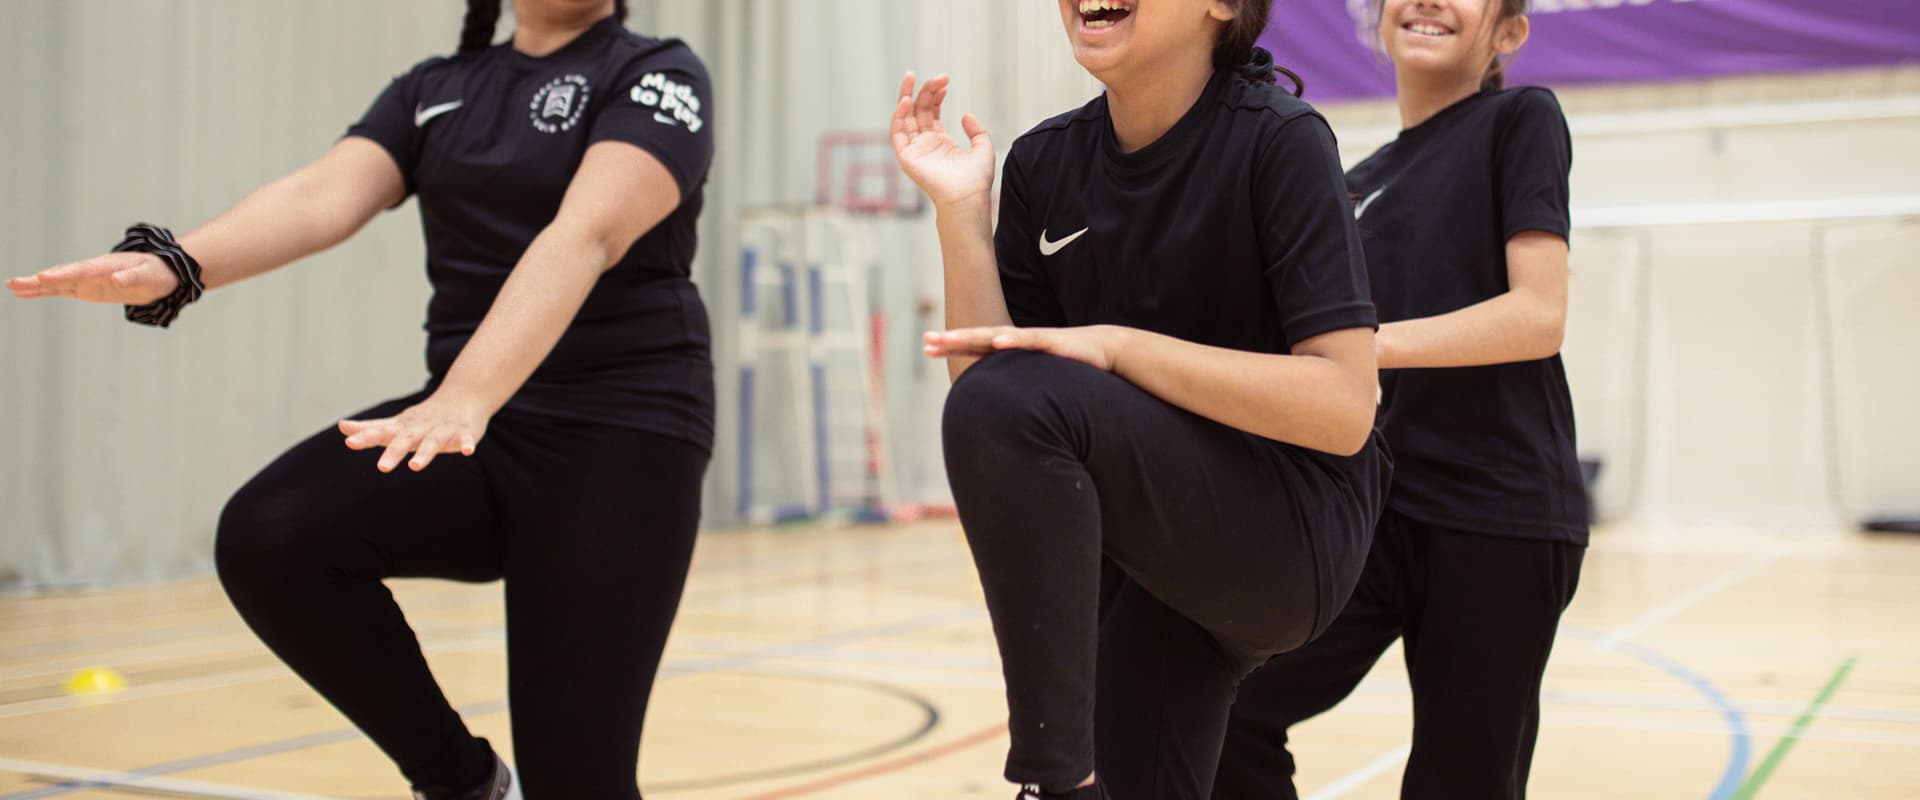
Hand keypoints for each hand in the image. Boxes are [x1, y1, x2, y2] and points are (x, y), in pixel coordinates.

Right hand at [7, 252, 177, 304]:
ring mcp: (87, 279)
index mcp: (106, 265)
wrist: (162, 273)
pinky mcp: (87, 288)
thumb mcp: (150, 276)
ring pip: (58, 282)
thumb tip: (116, 279)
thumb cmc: (157, 273)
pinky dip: (45, 291)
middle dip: (40, 279)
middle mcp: (92, 270)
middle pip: (62, 274)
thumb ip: (133, 277)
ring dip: (36, 285)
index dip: (63, 274)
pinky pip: (62, 289)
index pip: (81, 270)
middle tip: (15, 283)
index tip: (43, 277)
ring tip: (12, 286)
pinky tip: (26, 293)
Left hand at [338, 391, 490, 472]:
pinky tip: (468, 452)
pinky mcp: (464, 432)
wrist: (463, 395)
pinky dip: (467, 444)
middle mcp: (421, 427)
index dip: (365, 437)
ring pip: (433, 441)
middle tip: (382, 468)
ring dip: (425, 453)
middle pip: (406, 439)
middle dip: (394, 452)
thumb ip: (371, 428)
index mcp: (404, 427)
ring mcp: (443, 429)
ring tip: (415, 466)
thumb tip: (341, 427)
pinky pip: (465, 439)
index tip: (349, 443)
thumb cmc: (425, 417)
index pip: (382, 432)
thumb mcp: (397, 423)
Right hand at [890, 72, 995, 210]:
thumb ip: (977, 130)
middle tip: (936, 76)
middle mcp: (925, 144)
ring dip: (906, 96)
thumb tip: (965, 115)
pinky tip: (906, 101)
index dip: (935, 95)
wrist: (968, 196)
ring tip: (911, 77)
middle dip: (924, 90)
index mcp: (940, 142)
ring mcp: (914, 150)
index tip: (945, 82)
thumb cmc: (976, 179)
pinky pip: (896, 133)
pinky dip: (898, 116)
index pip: (930, 112)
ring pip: (904, 117)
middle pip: (918, 111)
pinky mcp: (906, 157)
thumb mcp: (983, 148)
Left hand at [924, 325, 1129, 371]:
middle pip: (978, 338)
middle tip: (926, 340)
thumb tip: (999, 405)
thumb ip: (1018, 384)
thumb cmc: (1069, 365)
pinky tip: (996, 340)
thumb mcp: (1037, 377)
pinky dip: (1011, 340)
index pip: (975, 346)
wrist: (1104, 351)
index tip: (927, 347)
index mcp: (1012, 348)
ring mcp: (1032, 339)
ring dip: (972, 336)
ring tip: (949, 338)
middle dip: (952, 339)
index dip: (952, 345)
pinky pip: (1028, 340)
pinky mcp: (1051, 341)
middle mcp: (1018, 340)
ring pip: (996, 335)